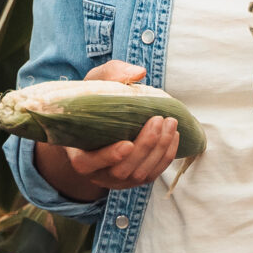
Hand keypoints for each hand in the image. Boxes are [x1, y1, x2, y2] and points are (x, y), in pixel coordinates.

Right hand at [35, 61, 185, 202]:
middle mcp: (97, 172)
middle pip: (121, 170)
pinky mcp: (135, 178)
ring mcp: (117, 179)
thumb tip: (139, 73)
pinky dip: (166, 155)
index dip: (109, 156)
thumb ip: (111, 75)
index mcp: (78, 154)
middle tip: (158, 120)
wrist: (98, 123)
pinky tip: (174, 135)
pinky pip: (153, 173)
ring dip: (159, 149)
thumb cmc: (93, 103)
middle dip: (144, 146)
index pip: (88, 164)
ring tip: (170, 123)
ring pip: (140, 174)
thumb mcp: (94, 84)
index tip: (127, 144)